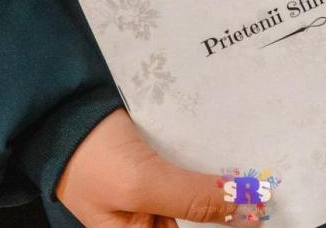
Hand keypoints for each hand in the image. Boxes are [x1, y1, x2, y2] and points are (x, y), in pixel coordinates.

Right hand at [56, 108, 260, 226]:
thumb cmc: (90, 157)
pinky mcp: (158, 165)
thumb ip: (191, 201)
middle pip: (199, 220)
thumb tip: (246, 208)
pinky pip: (193, 171)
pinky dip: (212, 164)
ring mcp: (153, 193)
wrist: (63, 109)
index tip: (259, 215)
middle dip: (229, 207)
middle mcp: (147, 222)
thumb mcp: (141, 185)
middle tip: (262, 191)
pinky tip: (235, 156)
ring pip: (201, 195)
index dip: (226, 227)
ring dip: (226, 185)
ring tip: (256, 175)